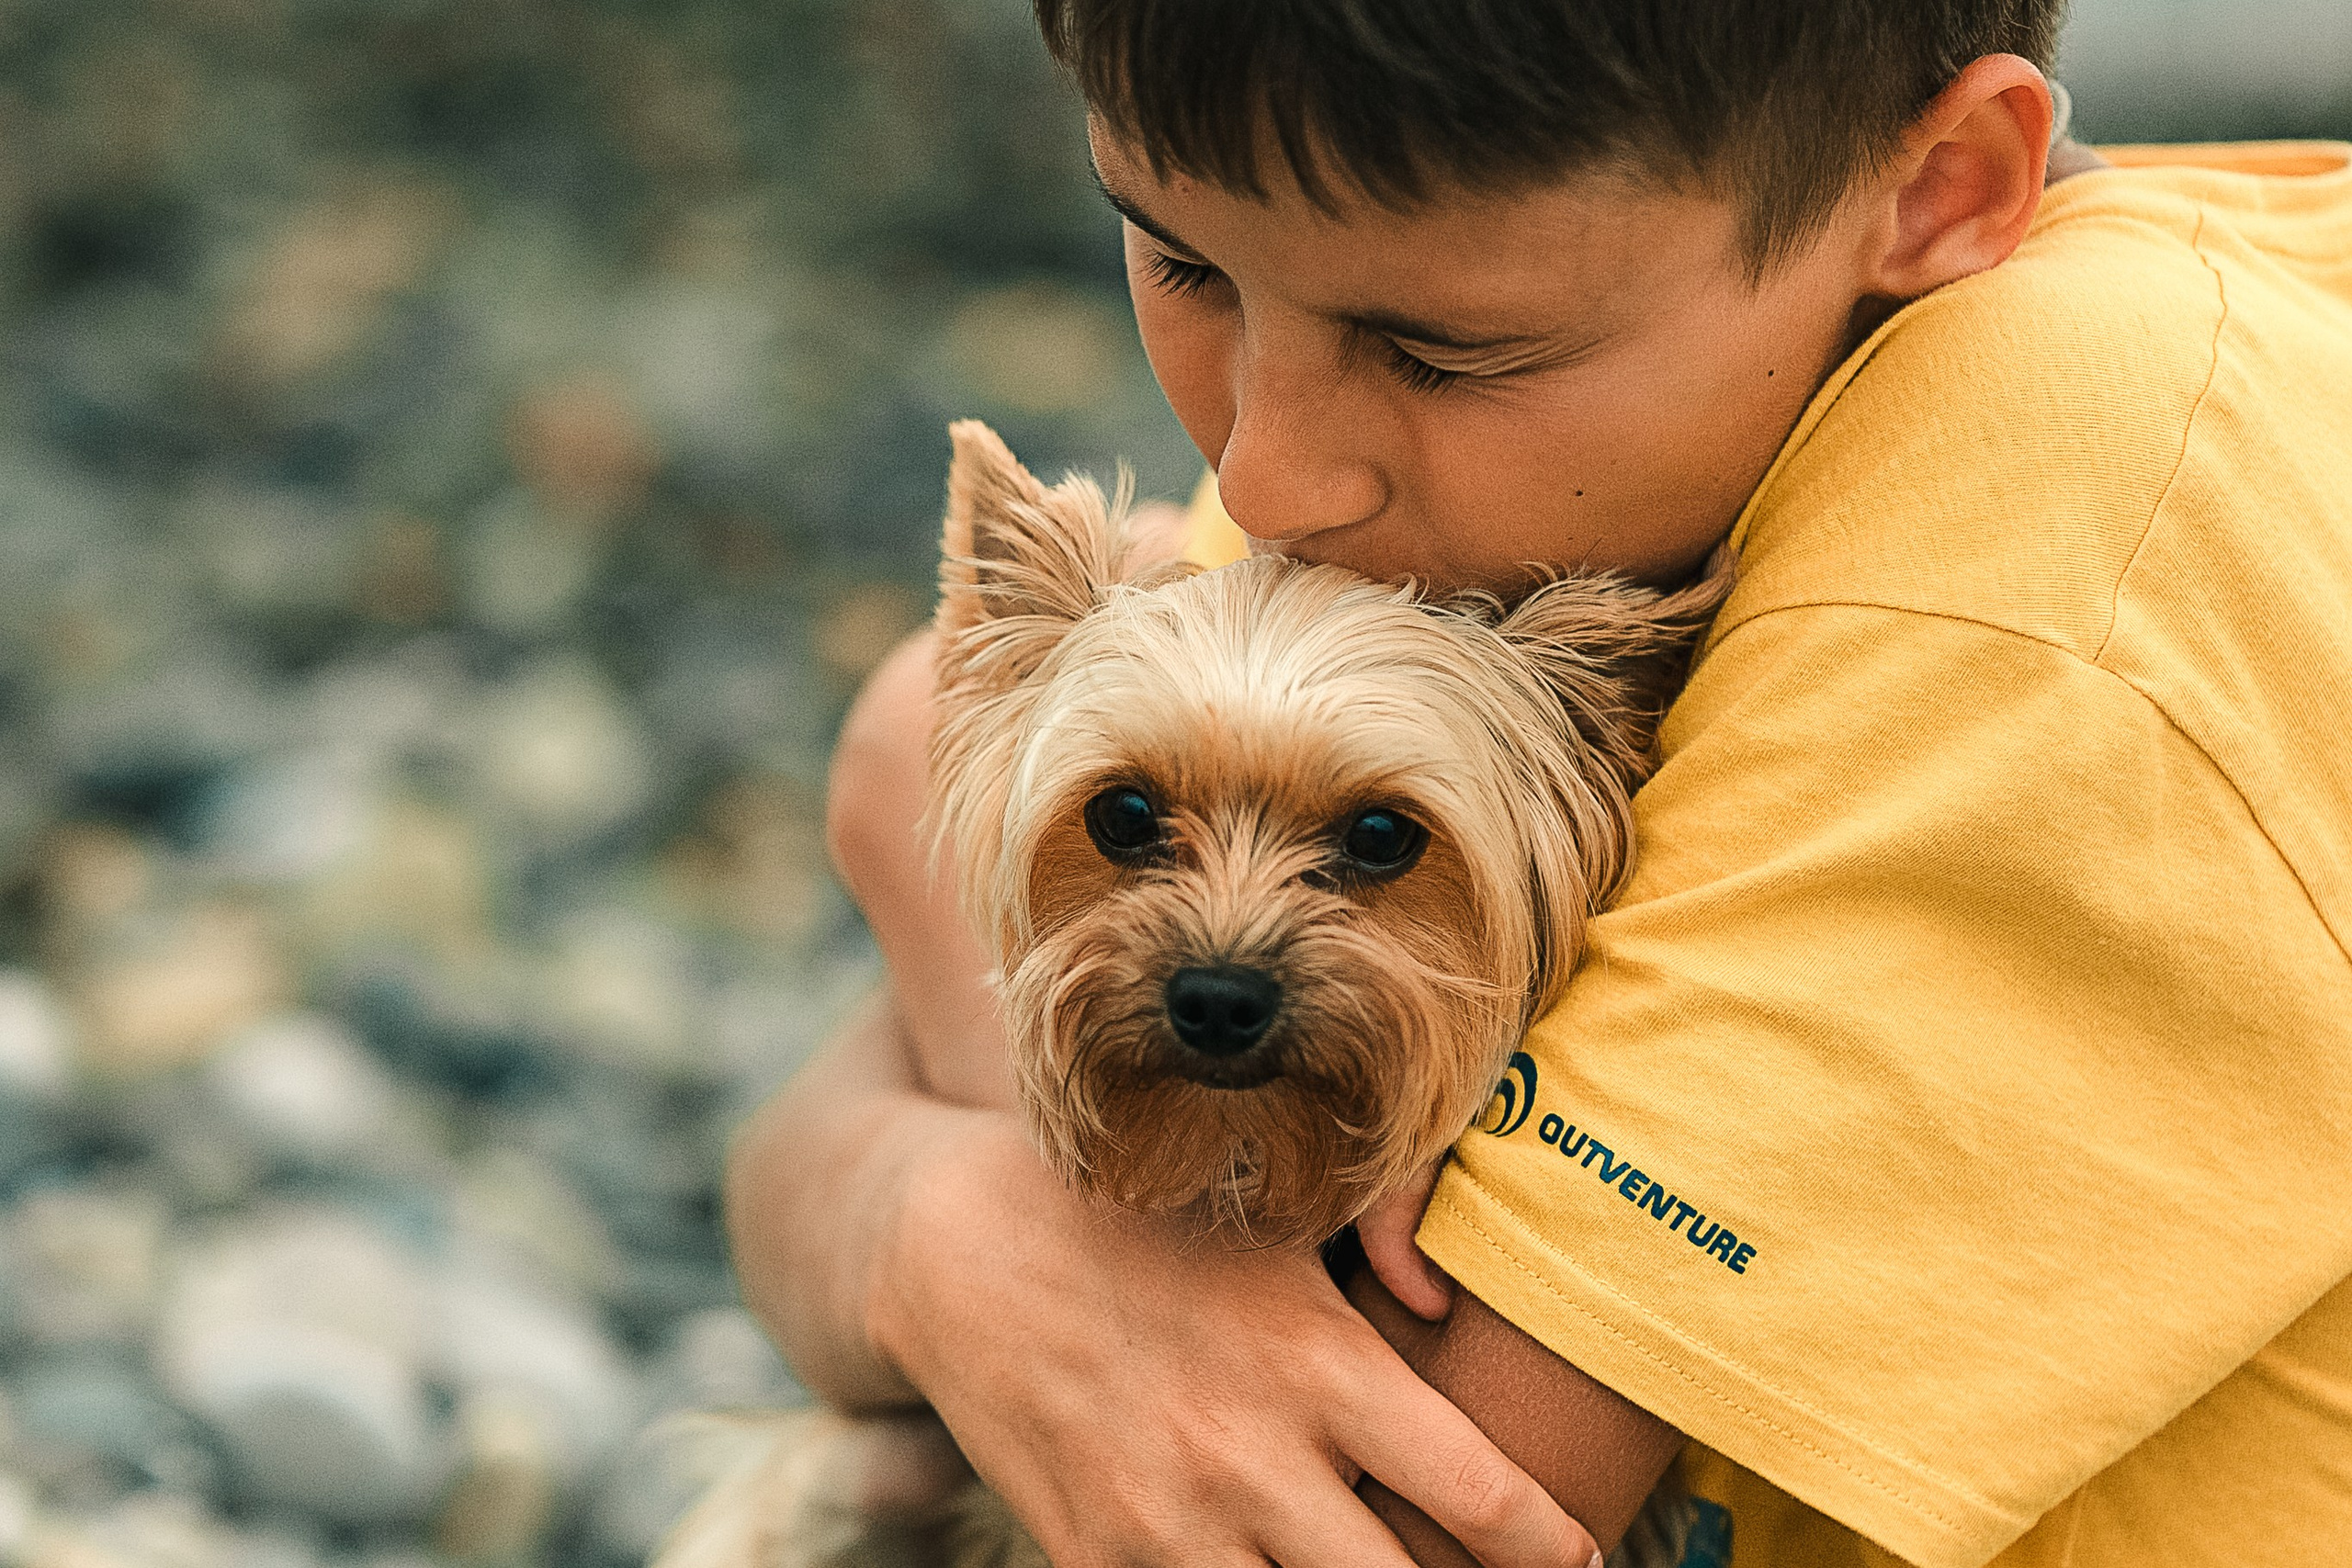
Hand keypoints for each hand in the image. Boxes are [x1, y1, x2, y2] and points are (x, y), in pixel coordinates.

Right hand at [867, 1119, 1600, 1567]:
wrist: (963, 1249)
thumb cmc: (1144, 1222)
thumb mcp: (1274, 1217)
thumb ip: (1380, 1238)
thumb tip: (1449, 1310)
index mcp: (1319, 1366)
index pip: (1481, 1495)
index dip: (1553, 1549)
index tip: (1588, 1562)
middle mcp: (1256, 1459)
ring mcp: (1171, 1527)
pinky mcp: (1098, 1564)